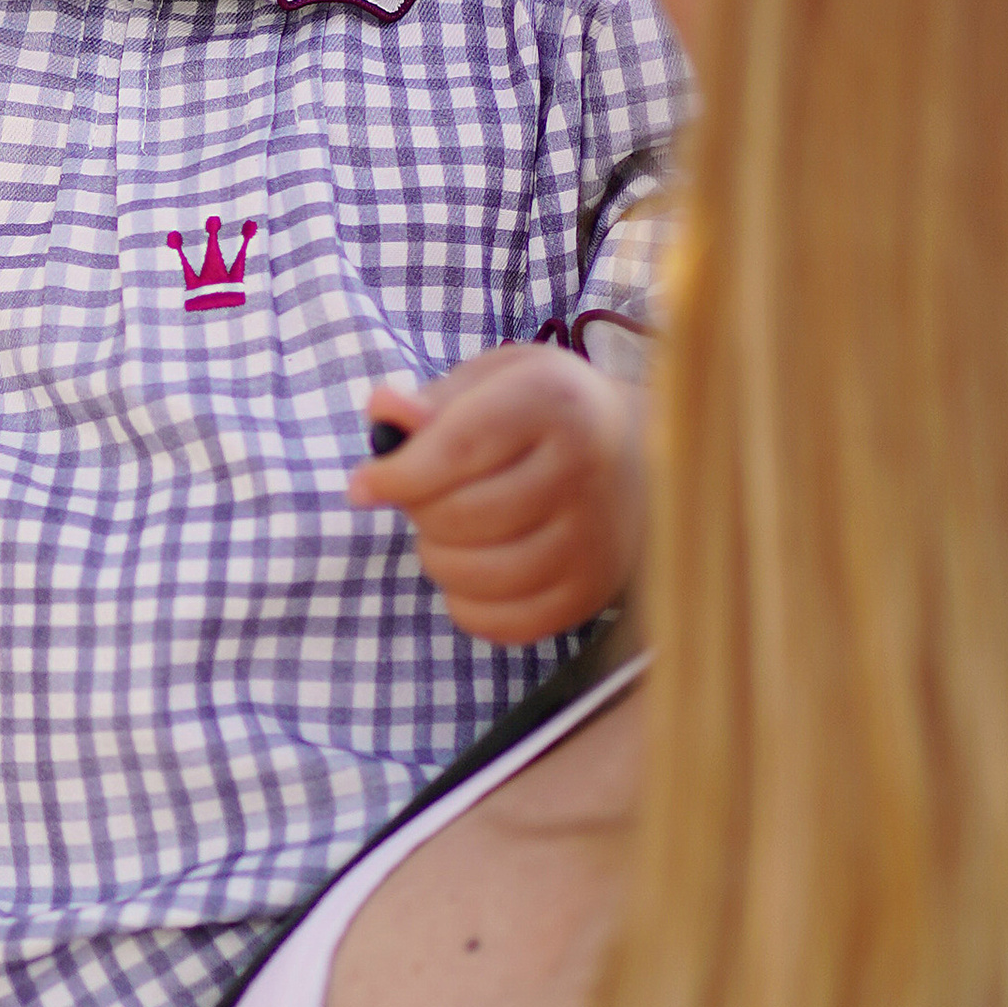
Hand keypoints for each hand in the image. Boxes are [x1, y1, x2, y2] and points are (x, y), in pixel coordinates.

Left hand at [347, 343, 642, 642]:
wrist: (644, 459)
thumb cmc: (543, 415)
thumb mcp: (493, 383)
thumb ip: (433, 401)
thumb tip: (384, 409)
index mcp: (555, 402)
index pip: (456, 449)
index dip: (396, 475)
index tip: (363, 486)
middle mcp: (585, 471)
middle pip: (461, 516)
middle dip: (420, 512)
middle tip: (426, 499)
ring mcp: (595, 540)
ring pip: (478, 574)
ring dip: (439, 558)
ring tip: (449, 532)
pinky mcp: (591, 594)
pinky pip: (502, 623)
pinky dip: (466, 604)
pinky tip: (473, 570)